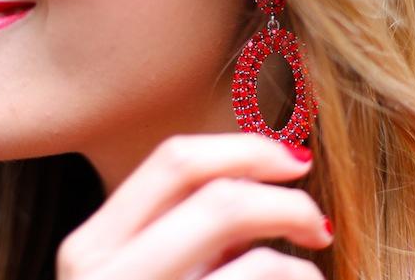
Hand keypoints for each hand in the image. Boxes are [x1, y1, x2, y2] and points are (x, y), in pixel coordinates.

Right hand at [56, 133, 332, 279]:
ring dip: (300, 264)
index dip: (247, 148)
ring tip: (311, 271)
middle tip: (318, 224)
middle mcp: (106, 279)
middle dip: (286, 201)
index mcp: (96, 244)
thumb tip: (271, 163)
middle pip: (220, 198)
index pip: (176, 160)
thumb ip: (193, 222)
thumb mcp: (157, 263)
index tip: (296, 161)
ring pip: (256, 261)